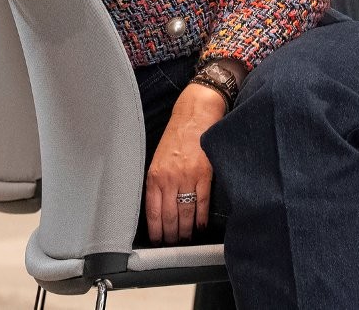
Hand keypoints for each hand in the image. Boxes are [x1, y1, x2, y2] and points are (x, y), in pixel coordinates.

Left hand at [144, 85, 224, 243]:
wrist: (195, 114)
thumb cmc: (176, 135)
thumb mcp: (158, 158)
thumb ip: (157, 182)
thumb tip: (159, 207)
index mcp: (155, 175)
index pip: (153, 211)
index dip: (156, 230)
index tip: (157, 241)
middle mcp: (170, 178)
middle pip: (169, 216)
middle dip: (171, 234)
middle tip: (173, 244)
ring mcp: (188, 177)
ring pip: (185, 213)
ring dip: (185, 230)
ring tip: (185, 239)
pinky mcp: (205, 174)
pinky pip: (202, 202)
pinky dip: (200, 217)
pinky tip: (199, 226)